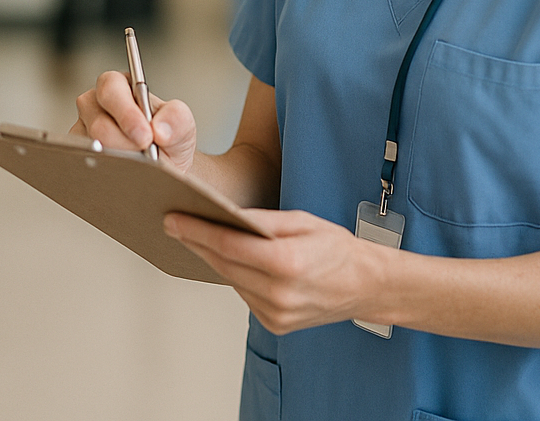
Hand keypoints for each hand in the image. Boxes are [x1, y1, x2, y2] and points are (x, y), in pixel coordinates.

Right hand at [72, 69, 197, 172]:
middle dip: (125, 144)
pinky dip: (108, 172)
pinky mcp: (79, 154)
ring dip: (120, 161)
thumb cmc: (168, 138)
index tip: (145, 136)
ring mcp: (83, 130)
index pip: (111, 89)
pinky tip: (124, 174)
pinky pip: (86, 165)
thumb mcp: (182, 124)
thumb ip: (176, 119)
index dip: (126, 113)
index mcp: (119, 86)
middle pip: (99, 124)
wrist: (163, 167)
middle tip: (146, 156)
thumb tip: (160, 130)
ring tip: (140, 166)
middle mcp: (95, 105)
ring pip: (92, 148)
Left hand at [164, 208, 385, 334]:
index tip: (173, 219)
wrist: (367, 287)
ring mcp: (277, 313)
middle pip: (223, 264)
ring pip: (231, 280)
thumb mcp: (302, 221)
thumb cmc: (338, 250)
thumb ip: (262, 221)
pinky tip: (232, 261)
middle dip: (196, 242)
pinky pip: (244, 294)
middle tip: (174, 224)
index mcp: (287, 262)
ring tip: (198, 237)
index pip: (228, 245)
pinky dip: (236, 277)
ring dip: (214, 259)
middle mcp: (280, 293)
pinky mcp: (275, 325)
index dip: (196, 231)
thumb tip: (223, 214)